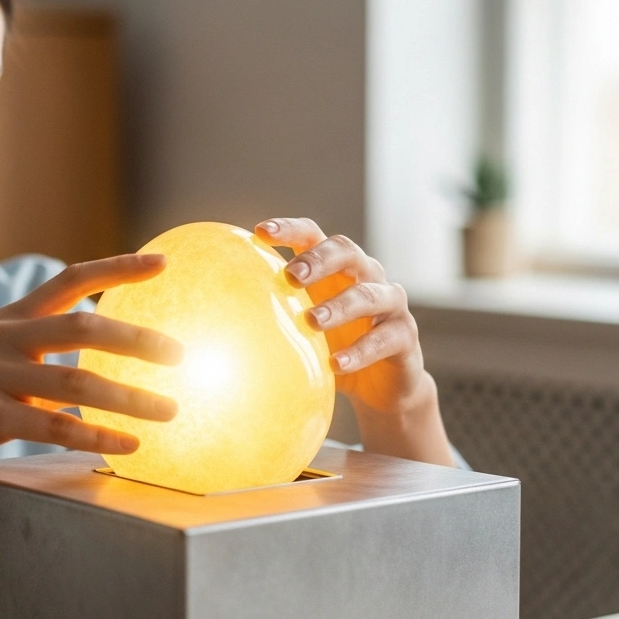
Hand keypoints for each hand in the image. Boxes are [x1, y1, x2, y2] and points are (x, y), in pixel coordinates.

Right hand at [0, 254, 184, 502]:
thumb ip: (42, 354)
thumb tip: (109, 352)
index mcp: (8, 320)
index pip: (69, 278)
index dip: (117, 267)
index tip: (163, 262)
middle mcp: (0, 339)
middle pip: (83, 327)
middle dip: (138, 340)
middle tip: (182, 355)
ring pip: (77, 383)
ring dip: (131, 398)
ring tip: (171, 412)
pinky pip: (55, 427)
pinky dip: (98, 436)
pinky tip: (130, 445)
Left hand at [257, 218, 452, 465]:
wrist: (382, 388)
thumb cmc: (333, 348)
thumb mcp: (301, 329)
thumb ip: (274, 313)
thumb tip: (213, 312)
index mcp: (336, 269)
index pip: (314, 236)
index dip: (290, 230)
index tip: (261, 232)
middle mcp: (367, 277)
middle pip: (347, 252)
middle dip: (318, 259)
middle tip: (291, 276)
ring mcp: (390, 304)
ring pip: (370, 294)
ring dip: (340, 306)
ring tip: (312, 321)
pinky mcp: (405, 336)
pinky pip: (386, 338)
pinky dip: (360, 350)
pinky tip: (336, 364)